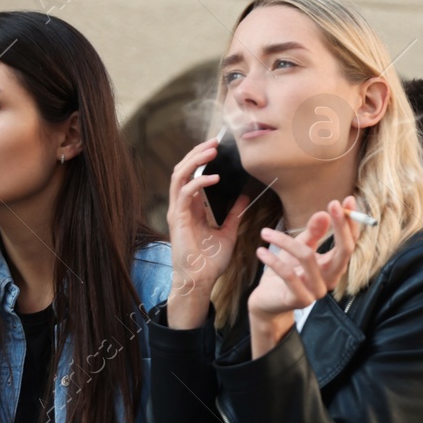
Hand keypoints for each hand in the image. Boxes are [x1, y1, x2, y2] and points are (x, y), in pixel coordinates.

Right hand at [166, 140, 252, 326]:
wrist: (201, 281)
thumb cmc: (210, 260)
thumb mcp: (228, 231)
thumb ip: (234, 213)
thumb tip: (245, 196)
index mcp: (191, 207)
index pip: (193, 174)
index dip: (202, 158)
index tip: (217, 146)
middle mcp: (181, 206)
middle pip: (183, 169)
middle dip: (197, 152)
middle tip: (214, 141)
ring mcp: (177, 211)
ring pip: (179, 176)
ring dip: (195, 160)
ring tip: (211, 150)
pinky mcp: (177, 219)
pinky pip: (185, 193)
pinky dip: (198, 182)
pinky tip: (213, 177)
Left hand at [247, 197, 361, 356]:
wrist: (267, 302)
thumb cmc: (285, 273)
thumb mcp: (299, 248)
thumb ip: (313, 233)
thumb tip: (324, 214)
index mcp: (334, 266)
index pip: (350, 243)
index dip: (351, 223)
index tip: (348, 200)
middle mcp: (331, 279)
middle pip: (344, 252)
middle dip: (340, 226)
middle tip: (331, 204)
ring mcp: (317, 291)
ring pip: (308, 257)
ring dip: (285, 241)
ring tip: (266, 233)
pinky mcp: (301, 300)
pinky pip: (289, 274)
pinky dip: (273, 259)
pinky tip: (261, 251)